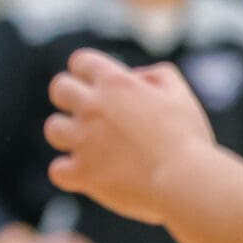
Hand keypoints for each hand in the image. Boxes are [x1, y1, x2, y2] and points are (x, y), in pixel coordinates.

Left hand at [46, 49, 217, 221]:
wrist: (186, 181)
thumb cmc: (188, 139)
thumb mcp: (180, 96)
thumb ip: (158, 76)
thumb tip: (134, 76)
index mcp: (116, 84)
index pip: (81, 62)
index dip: (86, 71)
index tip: (94, 83)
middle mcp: (92, 107)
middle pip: (60, 88)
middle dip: (70, 97)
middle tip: (89, 113)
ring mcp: (83, 140)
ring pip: (53, 128)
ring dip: (68, 135)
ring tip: (90, 145)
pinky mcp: (81, 172)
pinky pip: (57, 170)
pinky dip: (69, 173)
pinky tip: (86, 175)